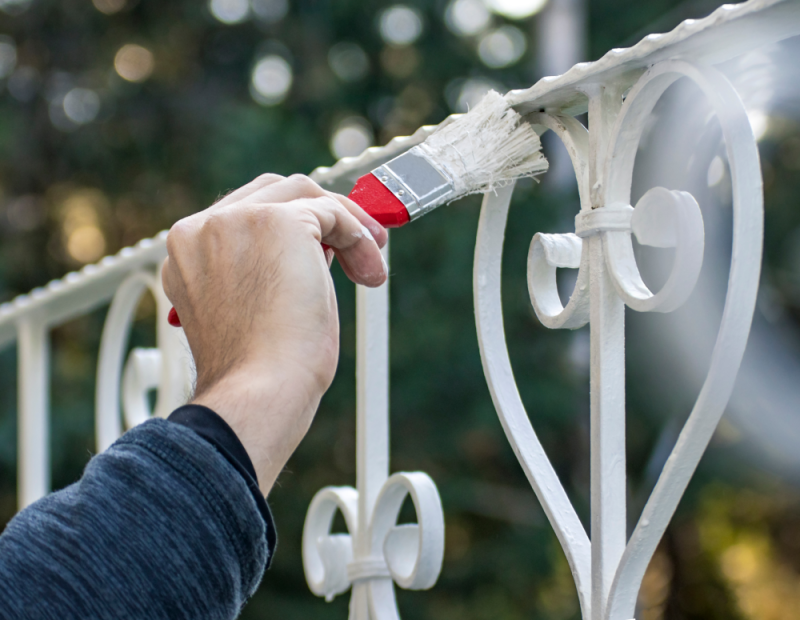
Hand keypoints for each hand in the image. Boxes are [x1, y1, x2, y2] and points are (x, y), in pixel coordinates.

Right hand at [162, 174, 387, 492]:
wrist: (259, 392)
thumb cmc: (259, 371)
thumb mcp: (251, 309)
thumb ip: (266, 268)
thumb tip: (317, 248)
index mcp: (187, 252)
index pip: (244, 215)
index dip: (291, 225)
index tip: (326, 248)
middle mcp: (202, 229)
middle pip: (272, 192)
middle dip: (320, 213)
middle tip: (360, 243)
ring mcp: (235, 220)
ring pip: (303, 194)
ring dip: (345, 222)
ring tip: (369, 264)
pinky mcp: (278, 222)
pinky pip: (332, 212)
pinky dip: (358, 236)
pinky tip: (370, 271)